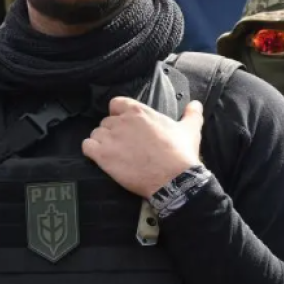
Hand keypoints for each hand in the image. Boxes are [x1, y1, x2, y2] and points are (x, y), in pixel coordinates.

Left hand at [82, 98, 203, 197]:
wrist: (174, 180)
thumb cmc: (180, 154)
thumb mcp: (189, 130)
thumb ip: (191, 114)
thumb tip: (196, 104)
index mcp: (138, 112)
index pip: (116, 104)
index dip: (118, 114)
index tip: (125, 125)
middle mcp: (121, 121)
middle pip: (106, 122)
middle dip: (112, 133)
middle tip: (123, 146)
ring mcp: (110, 138)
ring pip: (96, 134)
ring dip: (101, 143)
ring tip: (113, 154)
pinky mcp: (102, 156)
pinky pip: (87, 147)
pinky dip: (91, 152)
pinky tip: (100, 159)